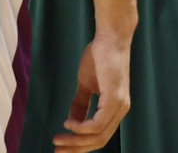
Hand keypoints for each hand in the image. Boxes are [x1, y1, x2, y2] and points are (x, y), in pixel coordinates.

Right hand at [54, 31, 131, 151]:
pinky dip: (81, 128)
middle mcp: (121, 110)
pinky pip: (97, 124)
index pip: (100, 136)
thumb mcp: (86, 84)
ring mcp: (119, 105)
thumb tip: (71, 121)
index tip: (60, 147)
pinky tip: (68, 123)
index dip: (80, 145)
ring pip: (98, 136)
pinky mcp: (114, 98)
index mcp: (115, 108)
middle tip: (56, 151)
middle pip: (99, 141)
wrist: (110, 37)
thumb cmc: (99, 57)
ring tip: (58, 139)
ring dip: (75, 141)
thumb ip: (80, 103)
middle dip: (76, 150)